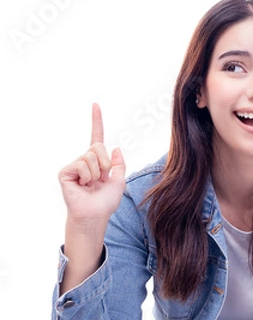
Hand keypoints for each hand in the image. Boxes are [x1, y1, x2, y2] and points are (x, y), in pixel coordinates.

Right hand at [58, 103, 125, 224]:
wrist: (95, 215)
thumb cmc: (105, 202)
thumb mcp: (119, 181)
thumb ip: (119, 164)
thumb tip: (116, 148)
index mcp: (98, 162)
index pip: (96, 137)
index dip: (96, 121)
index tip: (95, 105)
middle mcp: (85, 161)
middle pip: (98, 147)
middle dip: (105, 163)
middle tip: (102, 179)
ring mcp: (74, 166)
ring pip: (90, 157)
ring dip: (97, 173)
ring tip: (91, 185)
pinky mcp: (65, 172)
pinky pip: (81, 164)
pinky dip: (87, 176)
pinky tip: (83, 185)